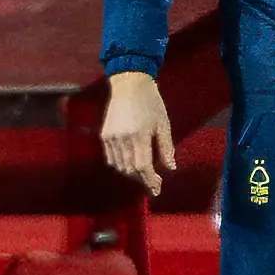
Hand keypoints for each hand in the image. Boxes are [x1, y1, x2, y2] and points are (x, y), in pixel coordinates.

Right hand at [99, 70, 175, 194]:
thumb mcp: (163, 124)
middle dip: (143, 179)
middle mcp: (123, 138)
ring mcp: (111, 137)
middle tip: (154, 182)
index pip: (143, 166)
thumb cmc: (151, 103)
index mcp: (139, 135)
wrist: (129, 85)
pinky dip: (121, 165)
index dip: (150, 181)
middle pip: (131, 170)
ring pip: (120, 166)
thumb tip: (170, 169)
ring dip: (132, 173)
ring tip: (144, 173)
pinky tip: (131, 163)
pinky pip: (112, 158)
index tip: (157, 189)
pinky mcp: (104, 135)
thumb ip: (166, 148)